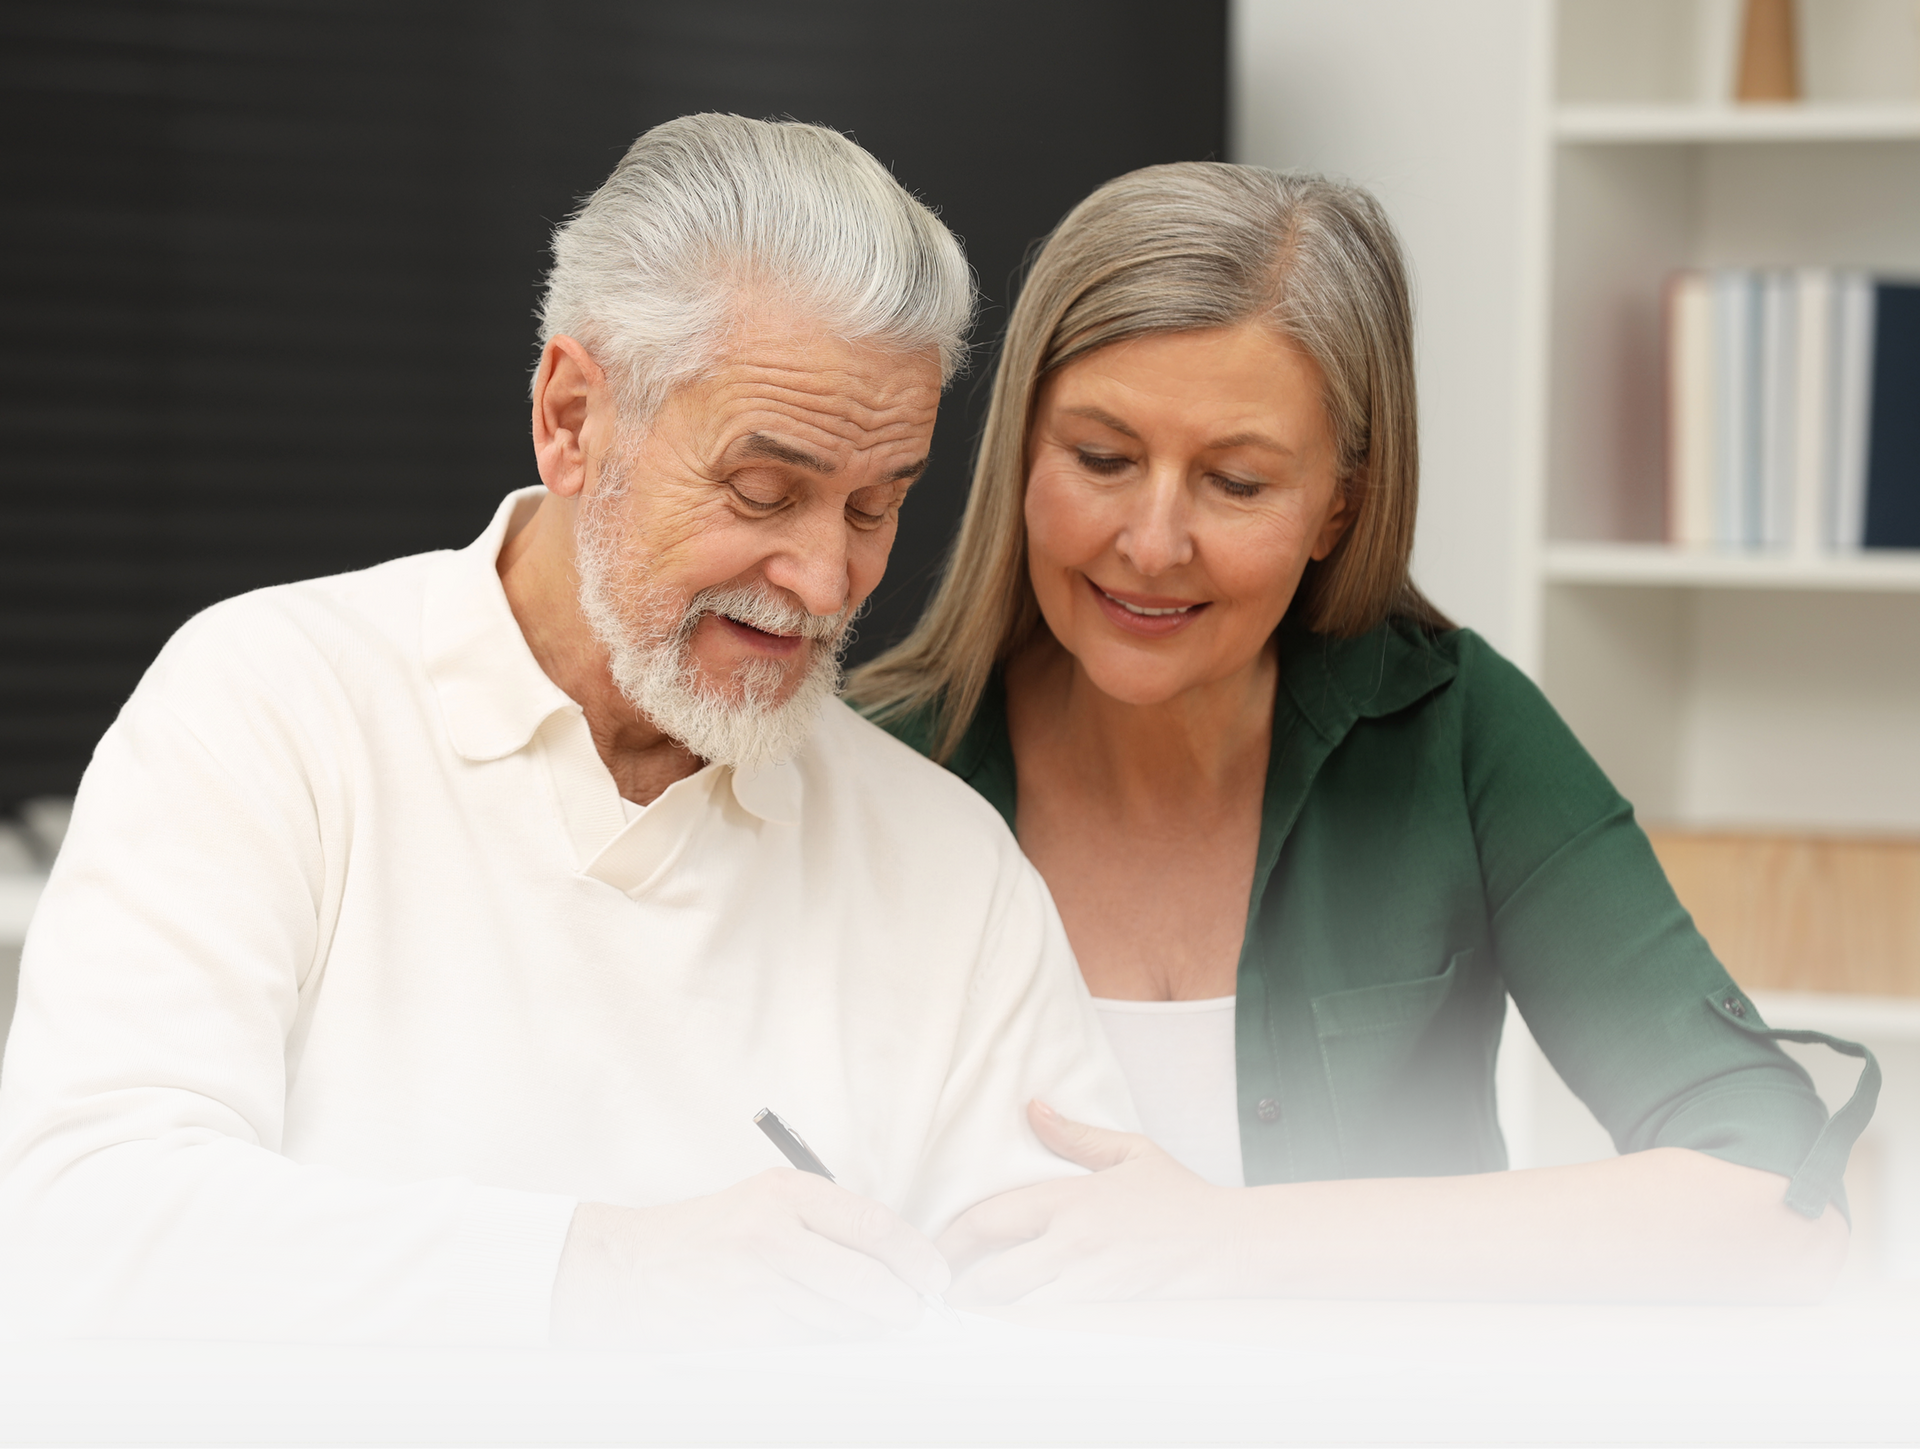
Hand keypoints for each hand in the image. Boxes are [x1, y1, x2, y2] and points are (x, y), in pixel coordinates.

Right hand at [550, 1169, 949, 1345]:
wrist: (633, 1271)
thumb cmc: (707, 1235)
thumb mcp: (766, 1203)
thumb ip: (827, 1224)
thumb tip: (895, 1260)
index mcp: (786, 1192)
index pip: (873, 1225)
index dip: (915, 1256)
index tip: (935, 1275)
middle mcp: (775, 1233)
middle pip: (867, 1278)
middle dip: (903, 1302)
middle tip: (918, 1310)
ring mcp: (760, 1283)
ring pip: (844, 1316)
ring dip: (872, 1327)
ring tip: (885, 1323)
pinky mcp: (748, 1326)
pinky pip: (813, 1339)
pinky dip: (837, 1339)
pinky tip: (843, 1333)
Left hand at [937, 1100, 1239, 1305]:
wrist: (1225, 1244)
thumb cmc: (1178, 1195)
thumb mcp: (1129, 1152)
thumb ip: (1074, 1135)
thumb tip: (1032, 1108)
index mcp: (1070, 1201)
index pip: (991, 1221)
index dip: (953, 1237)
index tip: (935, 1244)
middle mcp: (1071, 1246)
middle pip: (992, 1275)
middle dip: (958, 1283)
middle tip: (938, 1283)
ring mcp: (1086, 1284)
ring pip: (1016, 1306)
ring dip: (988, 1305)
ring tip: (965, 1300)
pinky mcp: (1102, 1311)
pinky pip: (1047, 1320)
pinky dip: (1022, 1318)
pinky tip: (1010, 1313)